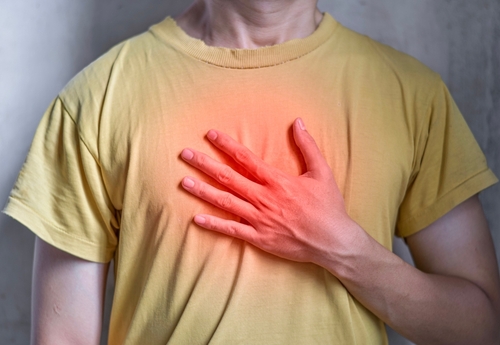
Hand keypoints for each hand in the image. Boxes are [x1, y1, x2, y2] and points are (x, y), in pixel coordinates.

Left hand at [180, 118, 357, 264]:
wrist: (333, 241)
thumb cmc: (328, 206)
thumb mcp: (322, 172)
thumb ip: (308, 147)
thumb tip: (298, 122)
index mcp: (277, 181)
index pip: (245, 159)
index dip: (226, 145)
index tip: (210, 135)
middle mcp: (263, 198)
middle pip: (228, 178)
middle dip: (204, 164)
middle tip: (185, 154)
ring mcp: (259, 219)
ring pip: (225, 202)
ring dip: (203, 191)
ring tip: (184, 182)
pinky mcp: (259, 238)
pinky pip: (232, 230)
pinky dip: (214, 224)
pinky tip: (196, 218)